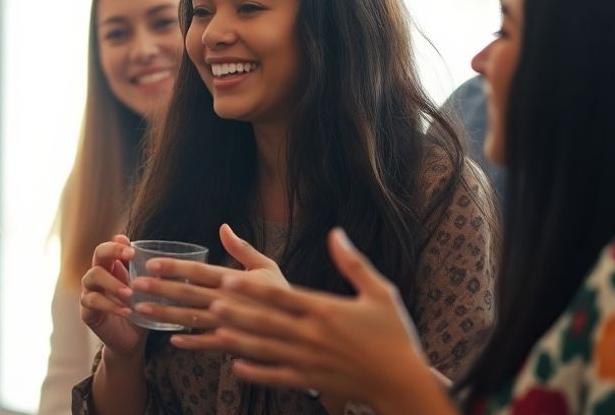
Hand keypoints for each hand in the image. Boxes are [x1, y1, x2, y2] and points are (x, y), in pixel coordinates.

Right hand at [80, 235, 145, 356]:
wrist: (132, 341)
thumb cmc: (140, 311)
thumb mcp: (149, 293)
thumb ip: (154, 277)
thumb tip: (169, 264)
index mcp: (113, 267)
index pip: (111, 246)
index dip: (119, 244)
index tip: (133, 248)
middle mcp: (98, 275)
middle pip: (98, 253)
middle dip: (113, 251)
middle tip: (131, 256)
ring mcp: (89, 291)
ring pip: (92, 276)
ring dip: (113, 282)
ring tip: (130, 293)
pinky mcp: (87, 310)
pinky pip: (92, 301)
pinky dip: (111, 305)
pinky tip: (126, 311)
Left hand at [139, 224, 285, 334]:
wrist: (304, 332)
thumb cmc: (284, 295)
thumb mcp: (267, 267)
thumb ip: (243, 249)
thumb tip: (223, 227)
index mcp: (236, 280)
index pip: (200, 271)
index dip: (175, 267)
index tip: (152, 263)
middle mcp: (230, 302)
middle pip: (189, 294)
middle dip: (160, 289)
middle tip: (135, 285)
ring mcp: (231, 325)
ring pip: (192, 320)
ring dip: (165, 315)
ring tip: (142, 310)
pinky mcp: (235, 344)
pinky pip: (208, 344)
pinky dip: (190, 343)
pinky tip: (171, 339)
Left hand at [188, 228, 434, 408]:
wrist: (403, 381)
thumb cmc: (395, 335)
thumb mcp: (380, 292)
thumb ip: (353, 263)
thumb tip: (336, 233)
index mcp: (326, 310)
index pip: (282, 296)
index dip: (253, 289)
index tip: (229, 280)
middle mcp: (313, 335)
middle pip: (267, 322)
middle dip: (238, 313)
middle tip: (211, 304)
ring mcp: (310, 361)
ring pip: (267, 349)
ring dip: (240, 339)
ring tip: (217, 330)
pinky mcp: (311, 381)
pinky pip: (277, 377)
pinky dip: (255, 372)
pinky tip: (236, 367)